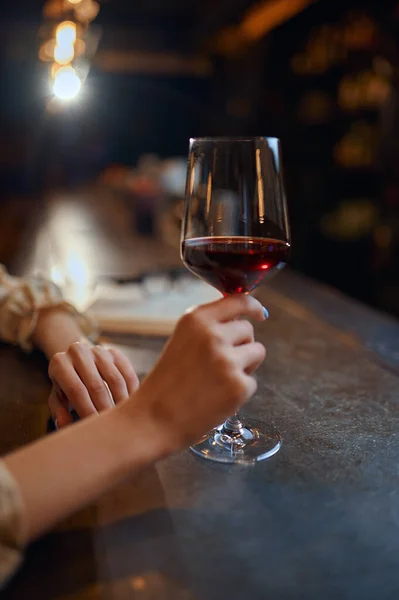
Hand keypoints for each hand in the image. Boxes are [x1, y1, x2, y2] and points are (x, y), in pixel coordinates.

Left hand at [48, 344, 139, 427]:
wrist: (77, 361)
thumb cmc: (66, 385)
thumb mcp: (58, 397)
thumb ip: (59, 411)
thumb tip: (64, 425)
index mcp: (60, 363)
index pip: (76, 389)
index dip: (86, 409)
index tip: (95, 426)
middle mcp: (79, 352)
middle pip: (96, 385)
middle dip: (105, 408)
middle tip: (111, 426)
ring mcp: (98, 350)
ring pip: (115, 379)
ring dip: (121, 401)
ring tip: (124, 418)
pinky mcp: (115, 353)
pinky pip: (128, 373)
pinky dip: (132, 391)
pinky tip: (131, 406)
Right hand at [130, 294, 265, 455]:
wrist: (153, 420)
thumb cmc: (166, 383)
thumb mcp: (182, 340)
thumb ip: (209, 327)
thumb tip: (245, 318)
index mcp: (196, 319)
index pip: (238, 300)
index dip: (253, 307)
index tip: (259, 314)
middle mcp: (213, 335)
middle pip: (248, 330)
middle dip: (240, 345)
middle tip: (218, 365)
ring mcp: (227, 360)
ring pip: (256, 352)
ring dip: (245, 365)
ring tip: (218, 380)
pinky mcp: (238, 386)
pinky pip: (252, 382)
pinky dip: (239, 392)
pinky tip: (216, 398)